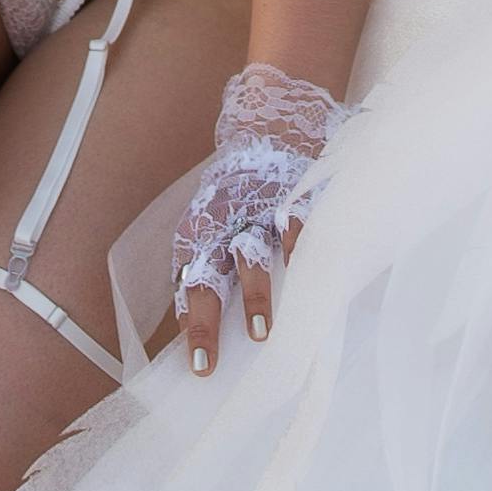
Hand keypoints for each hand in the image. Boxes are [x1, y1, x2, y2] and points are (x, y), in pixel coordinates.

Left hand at [172, 66, 341, 370]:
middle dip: (206, 321)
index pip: (188, 285)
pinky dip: (297, 253)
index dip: (191, 325)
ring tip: (262, 334)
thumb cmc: (246, 193)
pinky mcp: (292, 197)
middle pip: (207, 278)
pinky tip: (303, 280)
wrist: (270, 124)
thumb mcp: (222, 224)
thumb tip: (218, 330)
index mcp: (202, 235)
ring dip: (254, 297)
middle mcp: (222, 226)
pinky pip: (294, 226)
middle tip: (207, 361)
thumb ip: (222, 271)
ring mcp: (257, 211)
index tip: (196, 366)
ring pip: (249, 258)